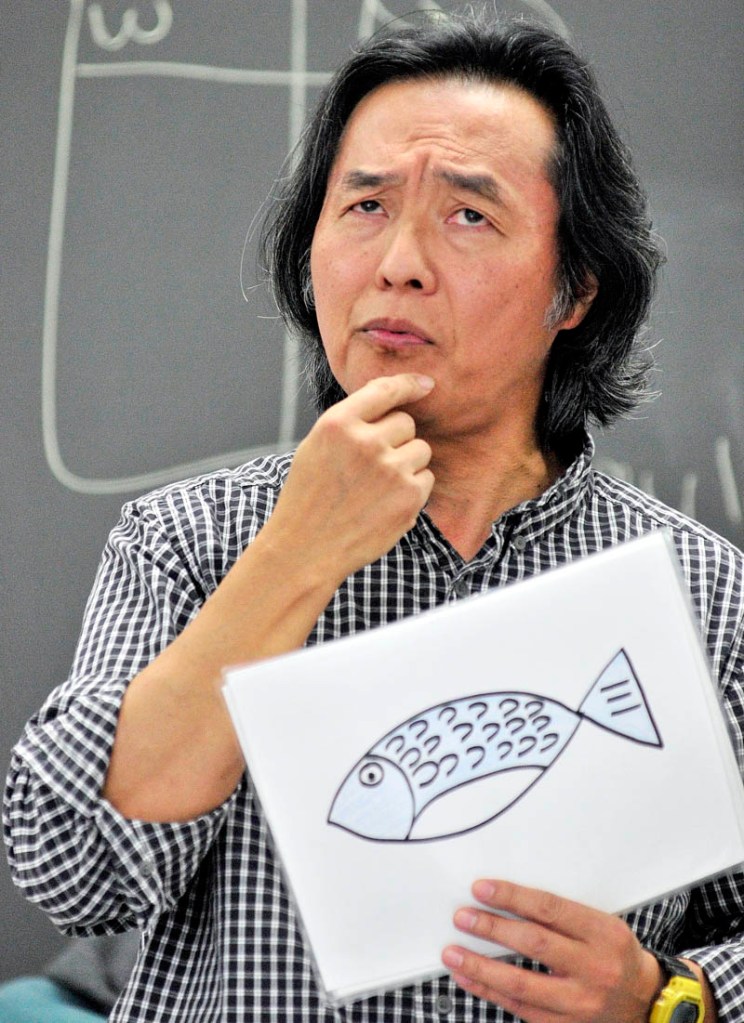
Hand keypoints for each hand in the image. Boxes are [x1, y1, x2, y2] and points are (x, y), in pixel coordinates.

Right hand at [267, 373, 434, 583]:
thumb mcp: (316, 446)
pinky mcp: (408, 497)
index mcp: (338, 424)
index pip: (384, 389)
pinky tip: (385, 504)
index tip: (425, 385)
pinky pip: (427, 479)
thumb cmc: (310, 497)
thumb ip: (350, 421)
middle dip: (396, 440)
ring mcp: (390, 469)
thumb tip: (392, 399)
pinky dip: (413, 490)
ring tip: (377, 487)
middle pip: (406, 422)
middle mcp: (365, 442)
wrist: (307, 548)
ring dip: (407, 464)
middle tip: (372, 466)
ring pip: (420, 450)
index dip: (409, 384)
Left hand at [442, 879, 661, 1022]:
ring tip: (453, 953)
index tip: (482, 889)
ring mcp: (580, 1004)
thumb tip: (507, 901)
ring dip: (481, 967)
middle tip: (463, 917)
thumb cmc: (615, 954)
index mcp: (603, 934)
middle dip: (492, 929)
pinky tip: (469, 978)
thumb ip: (561, 915)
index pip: (549, 909)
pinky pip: (521, 1010)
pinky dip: (490, 993)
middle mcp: (594, 969)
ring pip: (522, 985)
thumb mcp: (602, 924)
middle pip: (534, 944)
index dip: (511, 897)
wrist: (646, 1002)